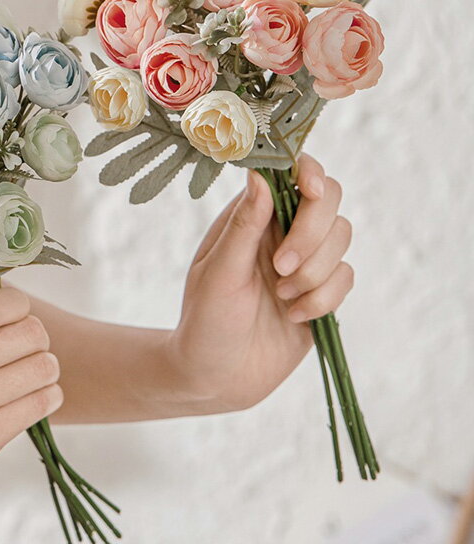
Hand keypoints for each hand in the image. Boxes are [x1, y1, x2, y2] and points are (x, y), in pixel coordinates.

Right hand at [0, 288, 61, 536]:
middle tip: (25, 341)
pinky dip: (47, 393)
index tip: (15, 310)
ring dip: (44, 363)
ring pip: (42, 367)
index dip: (16, 303)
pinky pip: (39, 404)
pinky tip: (33, 393)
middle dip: (34, 332)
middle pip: (28, 333)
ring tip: (32, 368)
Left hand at [168, 155, 353, 412]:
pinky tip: (293, 316)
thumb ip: (243, 225)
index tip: (310, 190)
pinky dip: (323, 298)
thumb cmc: (206, 319)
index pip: (291, 174)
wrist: (217, 378)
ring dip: (314, 272)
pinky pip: (346, 277)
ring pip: (341, 238)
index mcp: (251, 216)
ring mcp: (305, 260)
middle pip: (328, 200)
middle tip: (280, 268)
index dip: (309, 173)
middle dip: (312, 234)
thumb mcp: (219, 271)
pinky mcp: (322, 292)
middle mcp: (281, 230)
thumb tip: (258, 174)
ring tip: (280, 297)